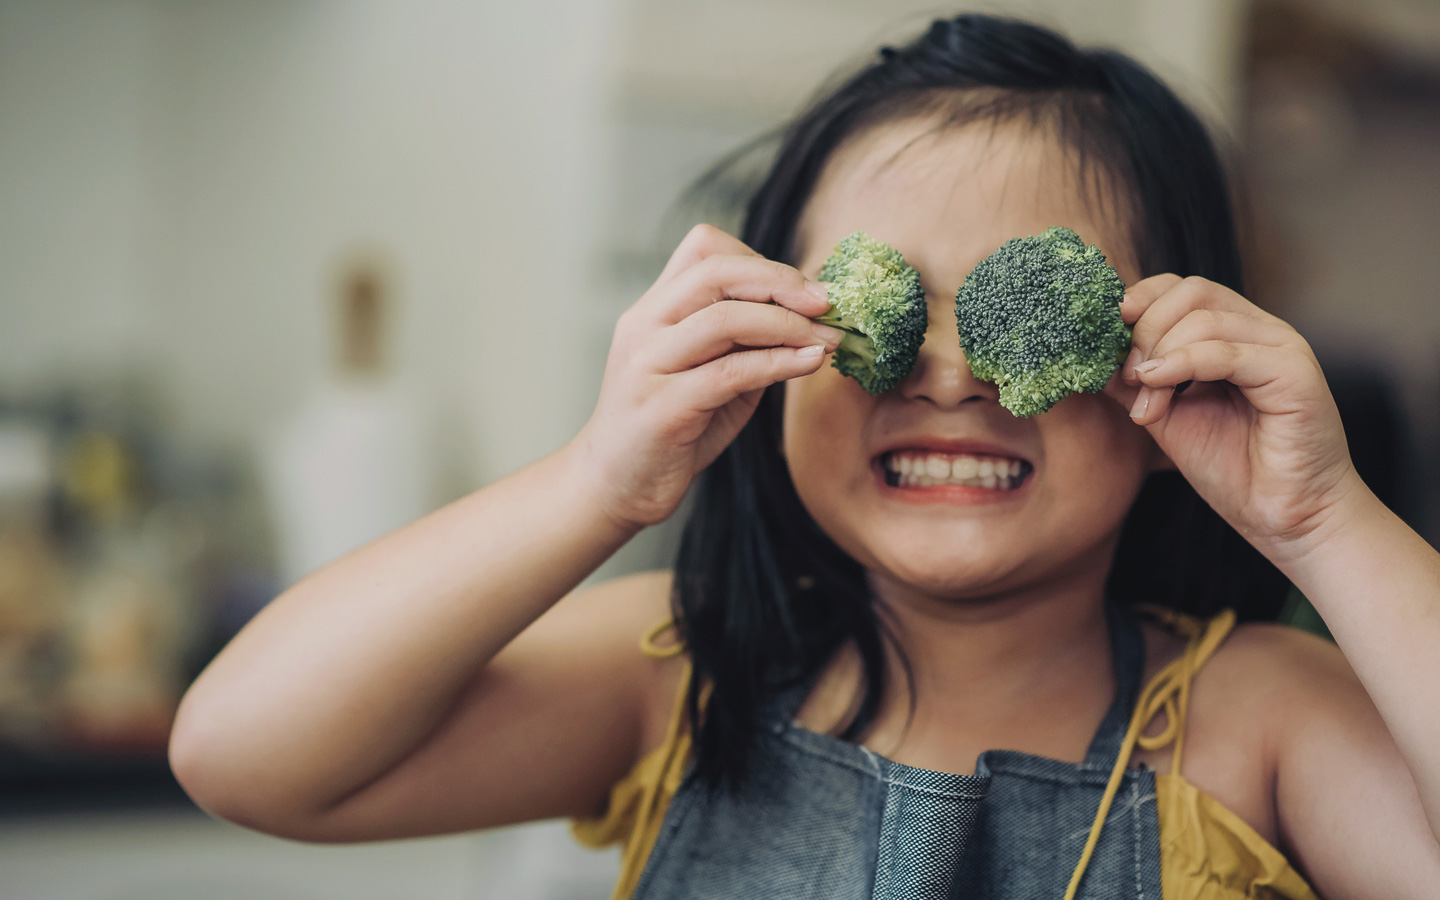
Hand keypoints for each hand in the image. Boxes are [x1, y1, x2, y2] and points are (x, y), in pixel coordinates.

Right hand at [573, 224, 841, 529]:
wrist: (615, 486)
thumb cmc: (670, 429)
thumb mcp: (709, 374)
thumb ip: (745, 343)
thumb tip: (811, 319)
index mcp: (653, 310)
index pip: (704, 249)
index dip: (760, 260)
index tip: (804, 288)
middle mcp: (644, 327)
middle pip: (716, 271)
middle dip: (781, 282)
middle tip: (826, 304)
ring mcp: (648, 364)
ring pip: (725, 318)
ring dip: (788, 324)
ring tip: (827, 340)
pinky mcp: (662, 407)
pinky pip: (730, 372)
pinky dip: (779, 362)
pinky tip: (809, 363)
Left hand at [1103, 274, 1364, 563]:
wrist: (1286, 516)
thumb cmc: (1234, 468)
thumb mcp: (1166, 416)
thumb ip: (1134, 382)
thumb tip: (1089, 356)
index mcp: (1232, 334)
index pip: (1180, 289)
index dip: (1139, 301)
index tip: (1106, 334)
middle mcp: (1259, 331)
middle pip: (1191, 292)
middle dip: (1144, 328)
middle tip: (1127, 376)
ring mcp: (1280, 346)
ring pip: (1204, 318)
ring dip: (1159, 356)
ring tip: (1146, 403)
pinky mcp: (1293, 371)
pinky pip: (1227, 352)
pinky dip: (1182, 363)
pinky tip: (1156, 386)